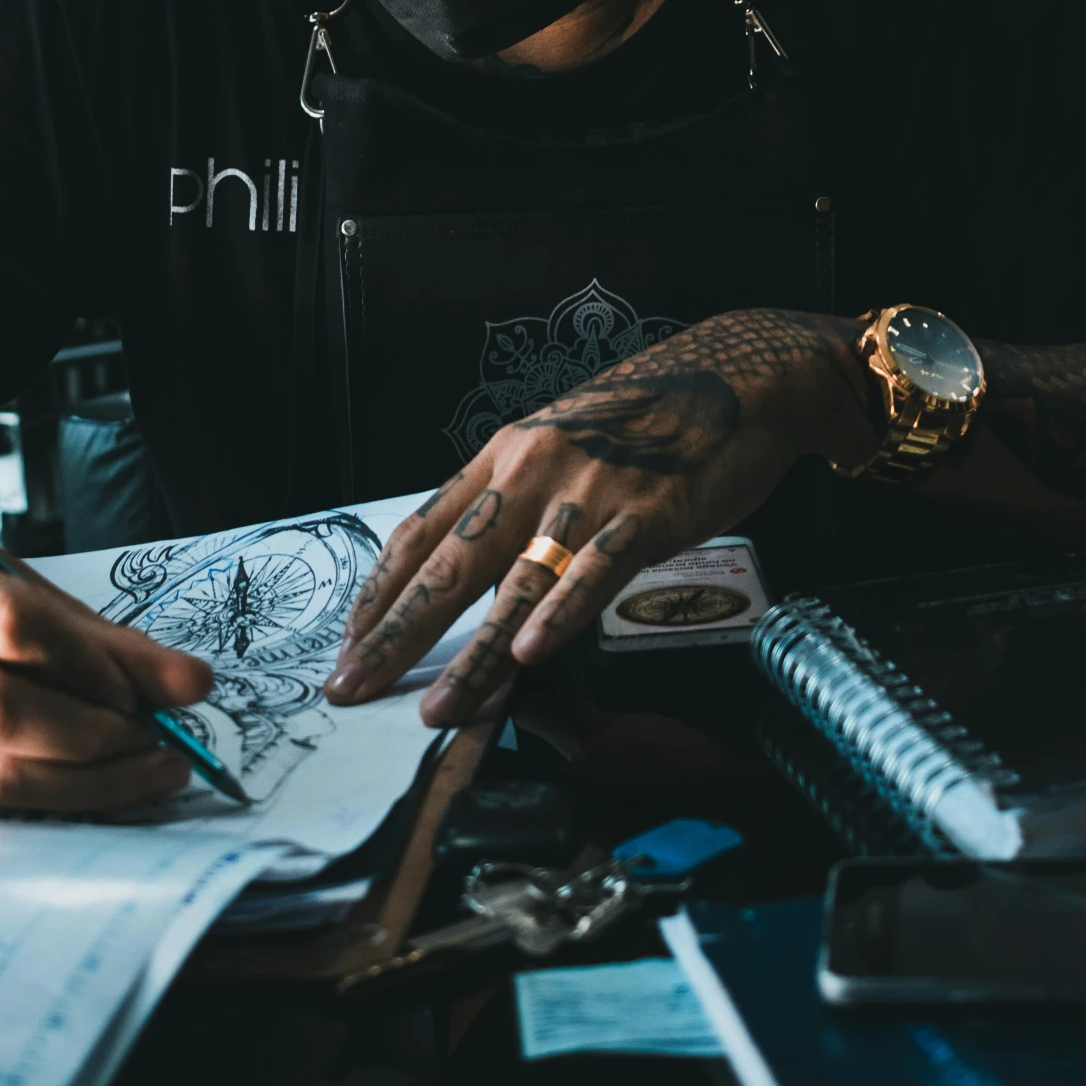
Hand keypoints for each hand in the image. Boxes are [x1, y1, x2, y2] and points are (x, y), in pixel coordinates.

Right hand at [0, 539, 212, 813]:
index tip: (147, 689)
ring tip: (153, 770)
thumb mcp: (38, 595)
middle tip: (158, 740)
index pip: (10, 623)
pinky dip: (64, 799)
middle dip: (91, 735)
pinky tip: (109, 785)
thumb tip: (194, 685)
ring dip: (90, 782)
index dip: (88, 663)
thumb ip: (115, 644)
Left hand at [325, 310, 873, 728]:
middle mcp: (532, 471)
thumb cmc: (648, 420)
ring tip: (435, 709)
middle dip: (394, 632)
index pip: (422, 529)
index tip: (348, 641)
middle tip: (349, 687)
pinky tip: (530, 655)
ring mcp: (588, 492)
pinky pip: (594, 571)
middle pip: (449, 563)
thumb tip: (479, 572)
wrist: (737, 376)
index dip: (380, 590)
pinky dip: (560, 614)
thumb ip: (519, 502)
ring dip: (472, 654)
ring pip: (516, 582)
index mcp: (503, 456)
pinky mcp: (646, 514)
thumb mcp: (563, 445)